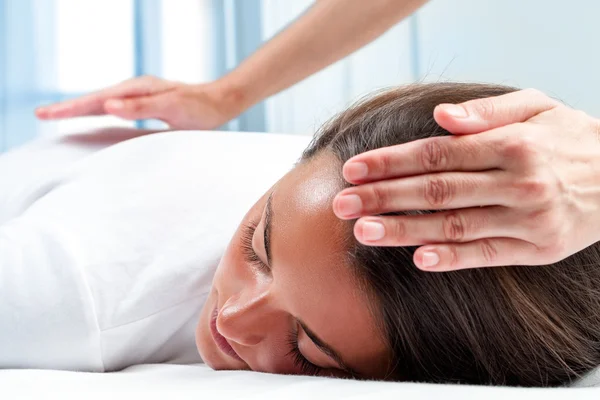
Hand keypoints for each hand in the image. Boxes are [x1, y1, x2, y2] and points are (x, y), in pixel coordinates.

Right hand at [35, 76, 243, 129]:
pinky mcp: (146, 104)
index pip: (96, 100)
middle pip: (94, 100)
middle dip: (67, 108)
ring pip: (102, 103)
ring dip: (79, 109)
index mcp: (137, 90)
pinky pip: (114, 108)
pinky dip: (97, 112)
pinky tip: (94, 117)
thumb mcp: (171, 108)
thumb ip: (140, 108)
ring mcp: (139, 97)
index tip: (46, 114)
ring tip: (57, 115)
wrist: (220, 103)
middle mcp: (135, 90)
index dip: (70, 108)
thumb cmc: (199, 108)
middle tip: (40, 114)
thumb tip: (108, 106)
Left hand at [333, 89, 599, 270]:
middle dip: (384, 197)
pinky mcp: (538, 249)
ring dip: (405, 230)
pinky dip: (453, 258)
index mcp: (512, 143)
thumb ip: (487, 111)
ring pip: (455, 225)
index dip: (391, 162)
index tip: (354, 169)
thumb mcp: (537, 106)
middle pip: (436, 190)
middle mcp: (518, 181)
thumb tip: (440, 115)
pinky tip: (419, 259)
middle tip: (342, 204)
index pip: (436, 154)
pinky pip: (489, 255)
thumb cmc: (569, 138)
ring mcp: (529, 219)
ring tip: (364, 232)